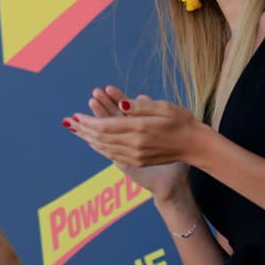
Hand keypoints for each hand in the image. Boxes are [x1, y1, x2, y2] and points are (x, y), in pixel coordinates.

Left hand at [63, 86, 193, 201]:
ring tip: (75, 130)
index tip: (76, 115)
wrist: (196, 146)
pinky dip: (100, 148)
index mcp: (140, 129)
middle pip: (100, 138)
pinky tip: (92, 142)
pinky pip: (112, 155)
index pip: (105, 126)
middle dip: (83, 130)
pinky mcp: (138, 161)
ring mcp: (136, 155)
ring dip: (87, 139)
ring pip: (104, 148)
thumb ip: (140, 106)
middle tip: (69, 122)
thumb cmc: (182, 121)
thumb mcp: (164, 107)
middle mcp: (135, 145)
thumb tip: (121, 103)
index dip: (88, 121)